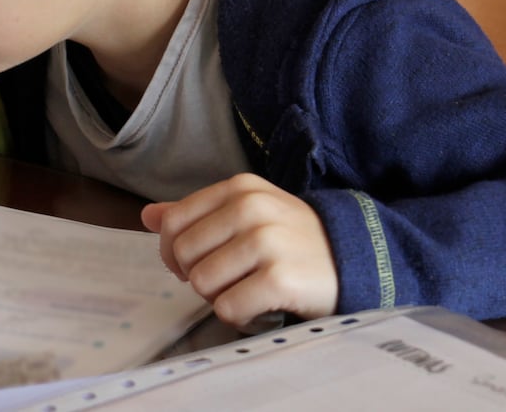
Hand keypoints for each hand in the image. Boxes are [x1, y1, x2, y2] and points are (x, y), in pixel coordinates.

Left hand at [142, 173, 339, 326]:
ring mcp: (266, 242)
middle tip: (229, 280)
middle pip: (182, 254)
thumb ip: (198, 213)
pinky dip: (239, 316)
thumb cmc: (294, 239)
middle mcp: (251, 208)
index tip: (197, 262)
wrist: (357, 259)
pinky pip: (228, 308)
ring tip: (248, 290)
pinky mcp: (279, 279)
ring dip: (220, 297)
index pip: (173, 221)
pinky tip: (260, 307)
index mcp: (239, 188)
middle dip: (198, 276)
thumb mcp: (250, 213)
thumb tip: (148, 216)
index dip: (174, 251)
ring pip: (202, 283)